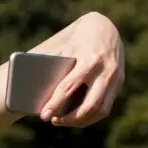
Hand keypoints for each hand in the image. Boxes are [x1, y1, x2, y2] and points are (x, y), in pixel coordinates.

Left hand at [41, 12, 124, 127]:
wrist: (103, 26)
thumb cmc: (74, 39)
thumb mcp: (61, 46)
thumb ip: (49, 66)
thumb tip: (28, 89)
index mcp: (90, 58)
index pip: (70, 87)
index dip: (55, 104)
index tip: (44, 116)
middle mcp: (106, 69)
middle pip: (90, 105)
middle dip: (70, 118)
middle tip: (53, 121)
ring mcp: (116, 77)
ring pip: (101, 110)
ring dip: (80, 121)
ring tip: (61, 121)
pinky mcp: (119, 82)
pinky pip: (106, 107)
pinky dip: (90, 117)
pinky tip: (75, 118)